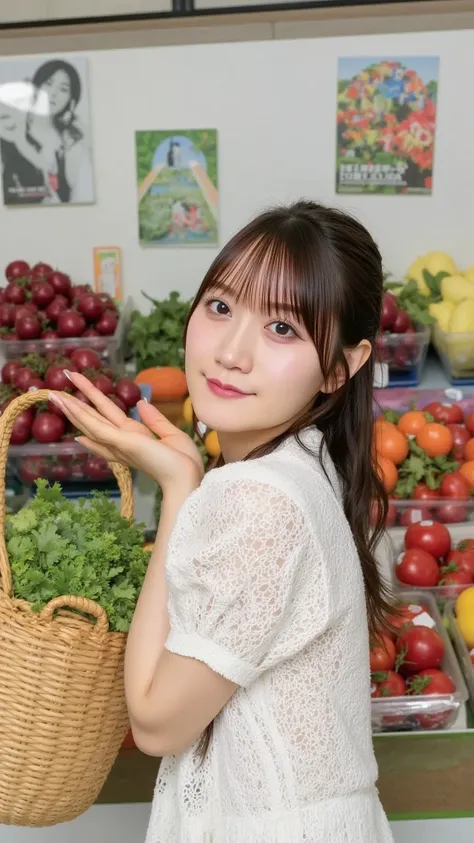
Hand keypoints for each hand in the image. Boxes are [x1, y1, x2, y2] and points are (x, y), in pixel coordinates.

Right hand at [49, 371, 203, 490]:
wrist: (186, 478)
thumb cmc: (183, 462)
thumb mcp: (171, 435)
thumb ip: (155, 420)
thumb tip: (141, 403)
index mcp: (134, 440)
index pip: (108, 431)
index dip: (91, 426)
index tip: (78, 423)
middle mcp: (122, 442)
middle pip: (94, 421)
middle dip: (76, 408)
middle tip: (56, 395)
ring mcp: (119, 442)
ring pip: (90, 421)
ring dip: (71, 408)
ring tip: (54, 395)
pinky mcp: (121, 441)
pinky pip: (96, 425)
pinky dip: (81, 414)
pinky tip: (68, 405)